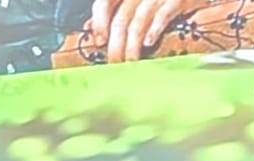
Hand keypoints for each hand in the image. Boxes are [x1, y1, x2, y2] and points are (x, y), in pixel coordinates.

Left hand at [91, 0, 205, 62]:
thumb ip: (112, 9)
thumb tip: (89, 27)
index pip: (104, 3)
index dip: (99, 23)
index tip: (99, 42)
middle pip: (121, 19)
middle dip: (115, 44)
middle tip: (114, 62)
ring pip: (138, 22)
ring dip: (132, 45)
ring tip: (130, 61)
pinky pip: (163, 15)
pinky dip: (154, 30)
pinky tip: (149, 43)